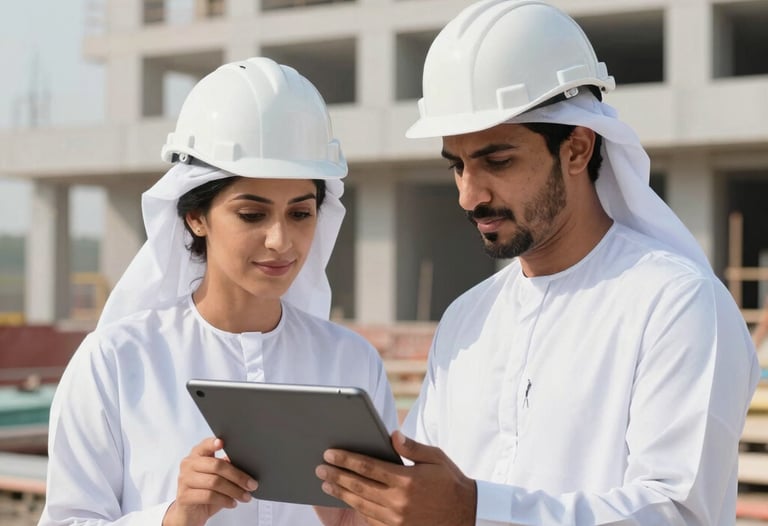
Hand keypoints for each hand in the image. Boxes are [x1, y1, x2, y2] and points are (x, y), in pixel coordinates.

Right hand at [163, 437, 257, 525]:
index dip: (213, 443)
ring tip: (245, 496)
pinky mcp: (184, 496)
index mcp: (197, 454)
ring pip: (214, 482)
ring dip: (234, 491)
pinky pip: (209, 496)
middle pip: (216, 465)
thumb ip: (226, 466)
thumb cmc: (206, 490)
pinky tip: (232, 503)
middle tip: (251, 484)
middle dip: (238, 476)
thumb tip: (246, 463)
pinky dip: (225, 500)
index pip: (205, 445)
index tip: (222, 442)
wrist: (190, 513)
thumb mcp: (217, 476)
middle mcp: (188, 464)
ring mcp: (184, 480)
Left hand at [315, 431, 476, 525]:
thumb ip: (412, 447)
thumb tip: (392, 434)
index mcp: (407, 480)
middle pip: (359, 485)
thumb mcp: (436, 458)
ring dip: (340, 492)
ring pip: (361, 503)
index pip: (368, 466)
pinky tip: (345, 499)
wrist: (467, 515)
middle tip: (320, 466)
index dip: (347, 458)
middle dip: (336, 474)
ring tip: (326, 482)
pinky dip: (355, 508)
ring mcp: (397, 518)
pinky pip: (370, 519)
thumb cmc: (450, 481)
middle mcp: (399, 500)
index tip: (330, 452)